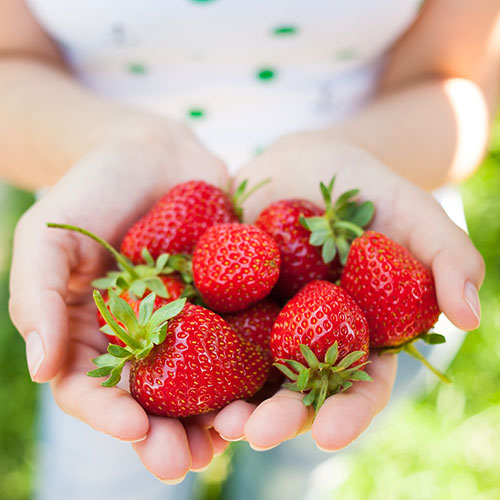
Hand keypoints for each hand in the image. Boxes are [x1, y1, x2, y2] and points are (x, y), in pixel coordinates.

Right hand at [9, 119, 229, 480]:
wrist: (151, 151)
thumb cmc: (91, 189)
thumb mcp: (48, 237)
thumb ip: (38, 298)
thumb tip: (40, 369)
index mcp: (94, 333)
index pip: (94, 389)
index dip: (110, 414)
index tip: (134, 430)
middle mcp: (143, 338)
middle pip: (152, 399)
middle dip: (167, 434)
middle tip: (185, 462)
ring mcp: (190, 321)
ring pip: (201, 381)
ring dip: (214, 416)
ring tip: (233, 438)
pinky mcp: (228, 300)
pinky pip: (241, 338)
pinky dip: (252, 368)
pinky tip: (267, 390)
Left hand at [213, 131, 483, 450]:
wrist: (299, 163)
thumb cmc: (361, 184)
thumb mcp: (409, 209)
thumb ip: (446, 255)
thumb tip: (473, 316)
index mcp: (358, 331)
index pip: (360, 384)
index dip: (349, 411)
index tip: (328, 432)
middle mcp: (309, 339)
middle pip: (297, 390)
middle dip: (278, 417)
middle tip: (253, 433)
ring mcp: (263, 325)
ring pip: (247, 374)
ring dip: (230, 401)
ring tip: (214, 418)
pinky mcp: (223, 303)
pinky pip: (206, 332)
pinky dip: (190, 353)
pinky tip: (170, 369)